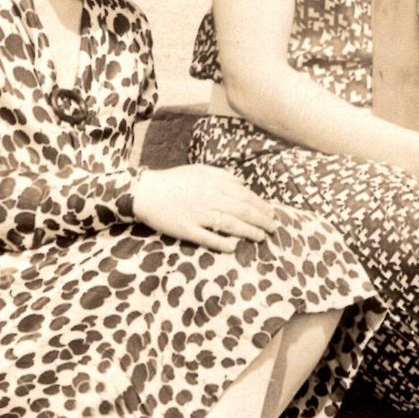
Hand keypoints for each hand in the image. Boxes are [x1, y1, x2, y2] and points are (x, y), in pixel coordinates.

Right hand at [130, 164, 283, 250]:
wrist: (146, 191)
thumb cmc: (175, 180)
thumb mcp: (201, 170)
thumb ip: (224, 176)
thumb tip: (243, 184)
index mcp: (214, 183)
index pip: (245, 195)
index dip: (261, 206)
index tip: (272, 214)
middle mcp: (209, 198)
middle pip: (242, 211)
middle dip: (261, 220)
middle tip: (273, 228)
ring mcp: (198, 215)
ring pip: (229, 224)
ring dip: (248, 232)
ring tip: (261, 237)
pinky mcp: (186, 229)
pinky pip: (207, 237)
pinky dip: (221, 243)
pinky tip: (233, 247)